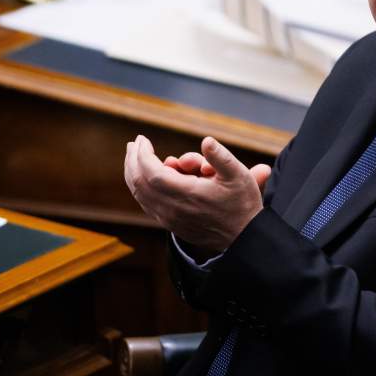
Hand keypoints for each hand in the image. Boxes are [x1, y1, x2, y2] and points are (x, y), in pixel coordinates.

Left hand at [124, 134, 271, 252]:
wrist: (243, 237)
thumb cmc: (241, 204)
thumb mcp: (239, 176)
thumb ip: (221, 157)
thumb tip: (206, 141)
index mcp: (187, 195)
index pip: (152, 173)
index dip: (143, 154)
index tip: (142, 138)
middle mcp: (173, 209)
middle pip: (140, 183)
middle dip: (133, 160)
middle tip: (134, 143)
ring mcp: (169, 219)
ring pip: (140, 194)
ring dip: (133, 173)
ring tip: (134, 156)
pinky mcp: (170, 224)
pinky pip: (147, 203)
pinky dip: (140, 187)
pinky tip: (143, 176)